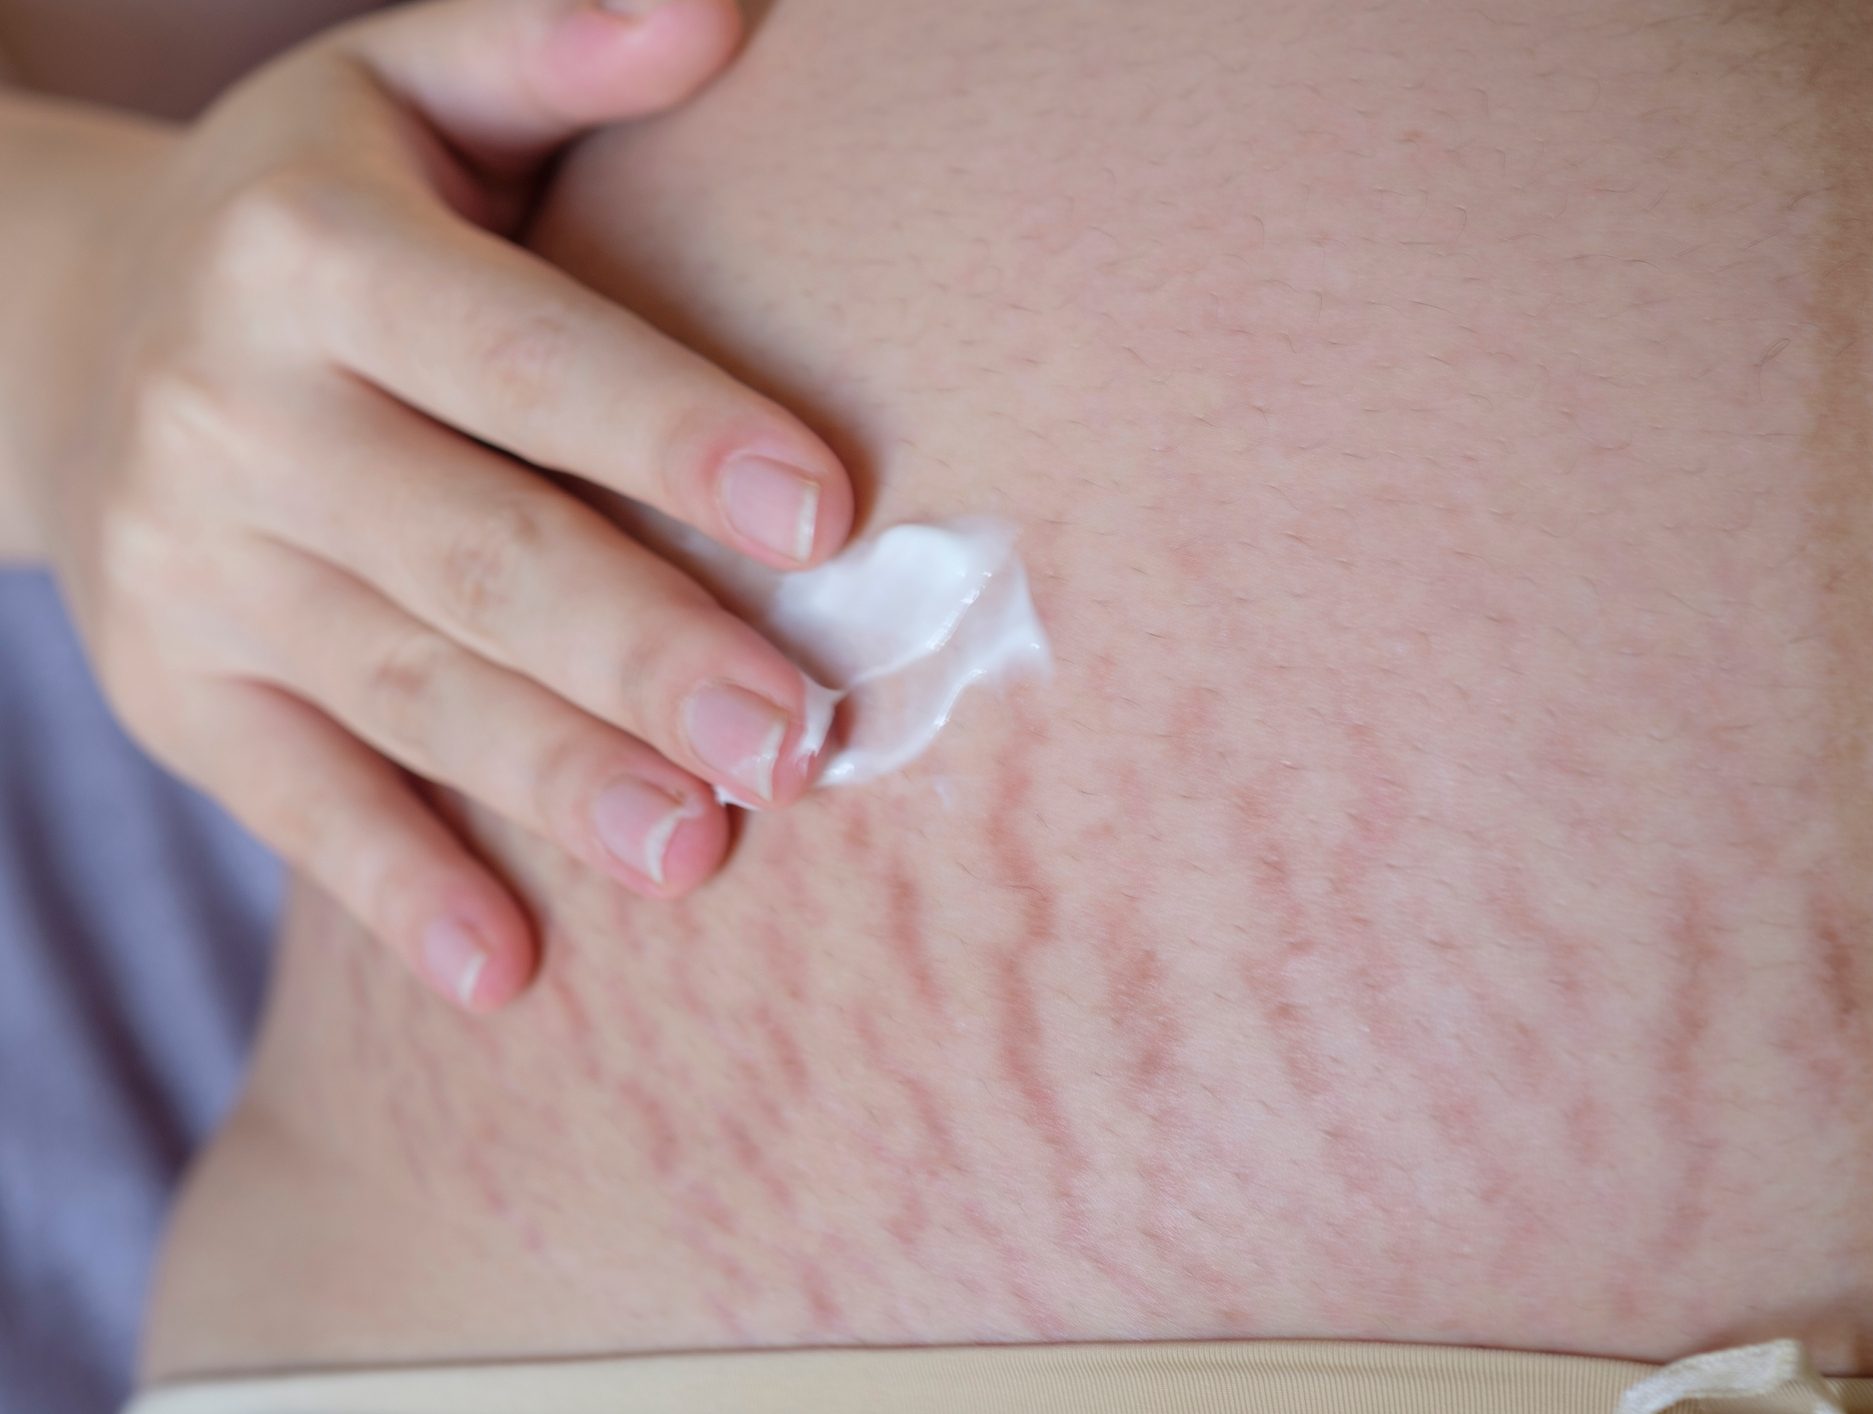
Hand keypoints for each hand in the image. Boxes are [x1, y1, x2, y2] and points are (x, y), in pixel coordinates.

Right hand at [25, 0, 853, 1010]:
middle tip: (796, 737)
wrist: (68, 330)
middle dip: (639, 649)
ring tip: (700, 855)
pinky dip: (395, 883)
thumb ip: (550, 48)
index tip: (823, 507)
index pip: (517, 352)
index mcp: (314, 257)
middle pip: (471, 550)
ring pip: (401, 691)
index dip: (665, 428)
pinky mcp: (172, 689)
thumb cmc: (314, 211)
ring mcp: (194, 569)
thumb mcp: (402, 85)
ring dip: (554, 784)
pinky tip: (508, 968)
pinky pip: (288, 799)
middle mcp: (236, 414)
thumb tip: (723, 8)